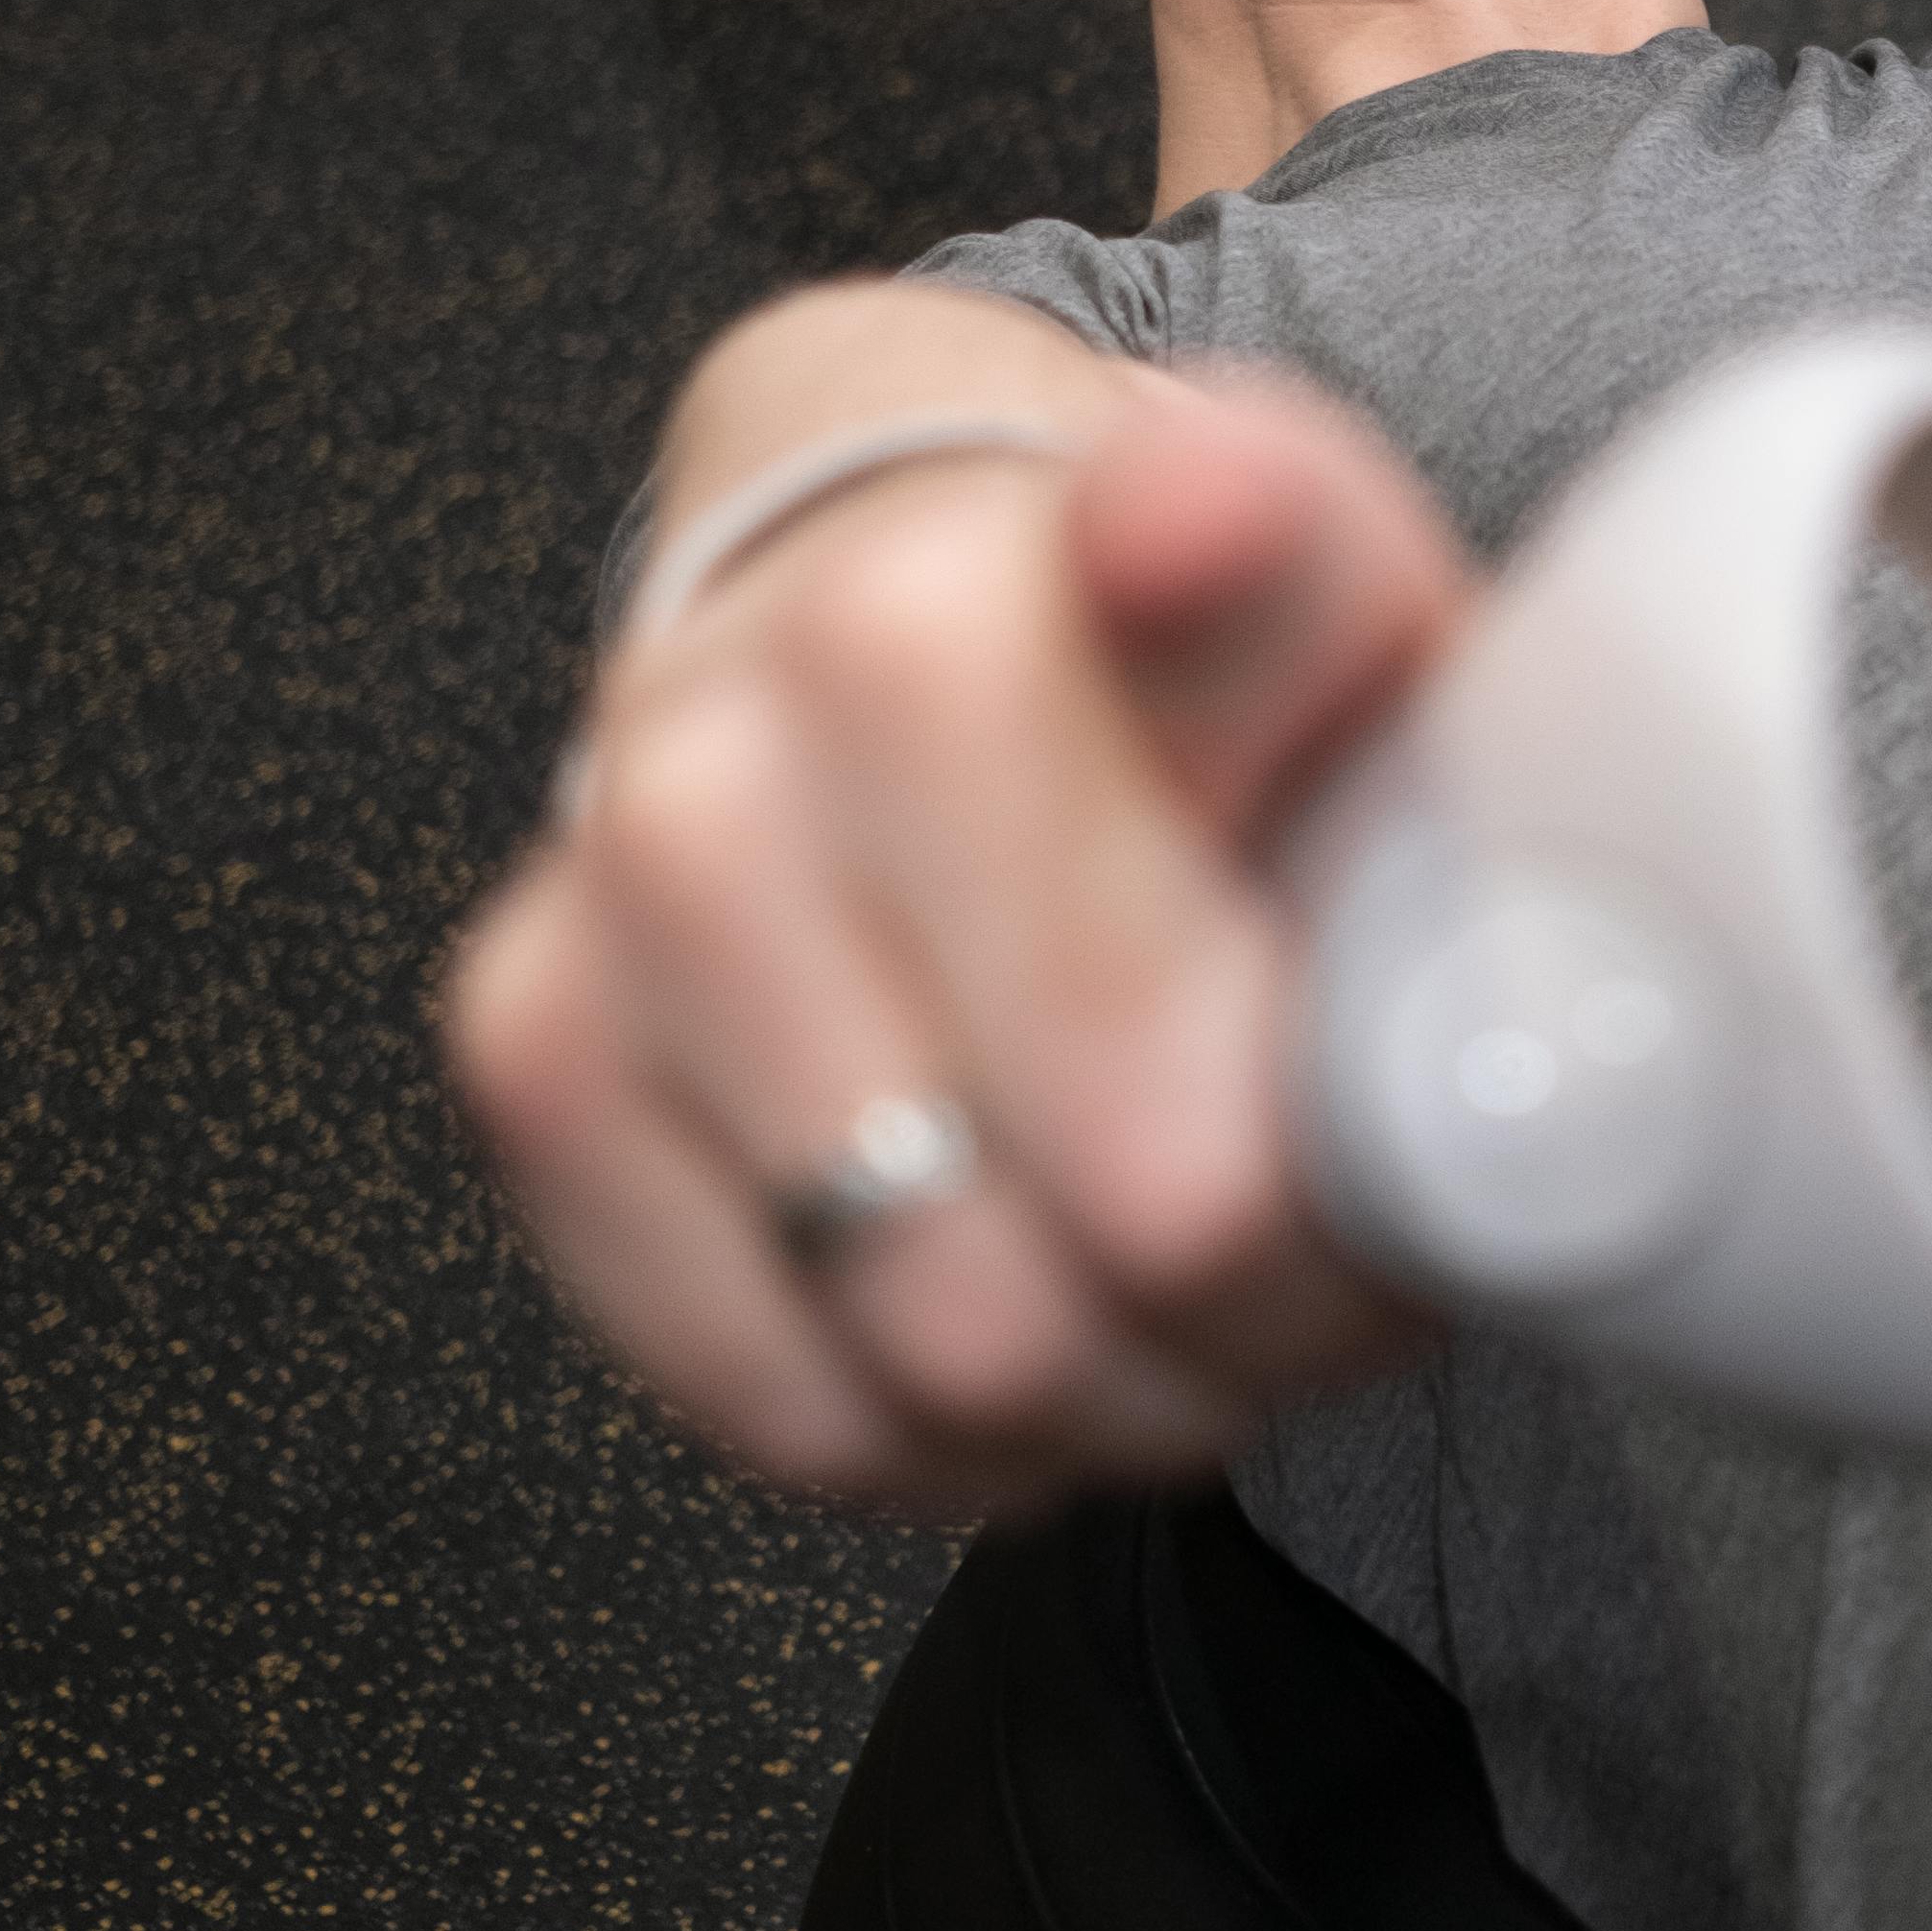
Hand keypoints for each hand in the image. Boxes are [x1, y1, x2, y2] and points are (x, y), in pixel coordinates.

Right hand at [443, 374, 1470, 1519]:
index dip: (1326, 1151)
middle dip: (1265, 1287)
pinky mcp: (534, 1063)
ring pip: (949, 1346)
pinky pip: (787, 1399)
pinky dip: (943, 1418)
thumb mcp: (1330, 591)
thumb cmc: (1181, 657)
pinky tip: (1028, 1278)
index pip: (1149, 1006)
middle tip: (1330, 1217)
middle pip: (1105, 1224)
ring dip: (1118, 1368)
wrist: (924, 612)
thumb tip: (1198, 512)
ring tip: (1191, 1251)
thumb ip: (1297, 572)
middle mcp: (726, 749)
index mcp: (944, 614)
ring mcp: (608, 908)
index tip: (1397, 1114)